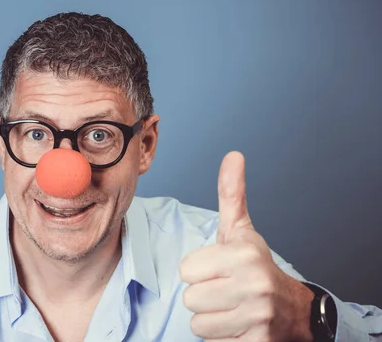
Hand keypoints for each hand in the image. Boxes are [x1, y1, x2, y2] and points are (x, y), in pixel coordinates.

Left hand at [179, 151, 313, 341]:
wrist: (292, 309)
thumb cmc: (255, 266)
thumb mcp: (242, 230)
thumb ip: (232, 194)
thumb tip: (233, 155)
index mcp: (244, 254)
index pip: (186, 270)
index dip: (197, 270)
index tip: (217, 269)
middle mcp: (253, 285)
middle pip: (190, 298)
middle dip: (203, 295)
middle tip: (224, 290)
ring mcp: (257, 317)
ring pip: (198, 324)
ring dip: (210, 319)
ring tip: (229, 307)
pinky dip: (221, 338)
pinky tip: (237, 325)